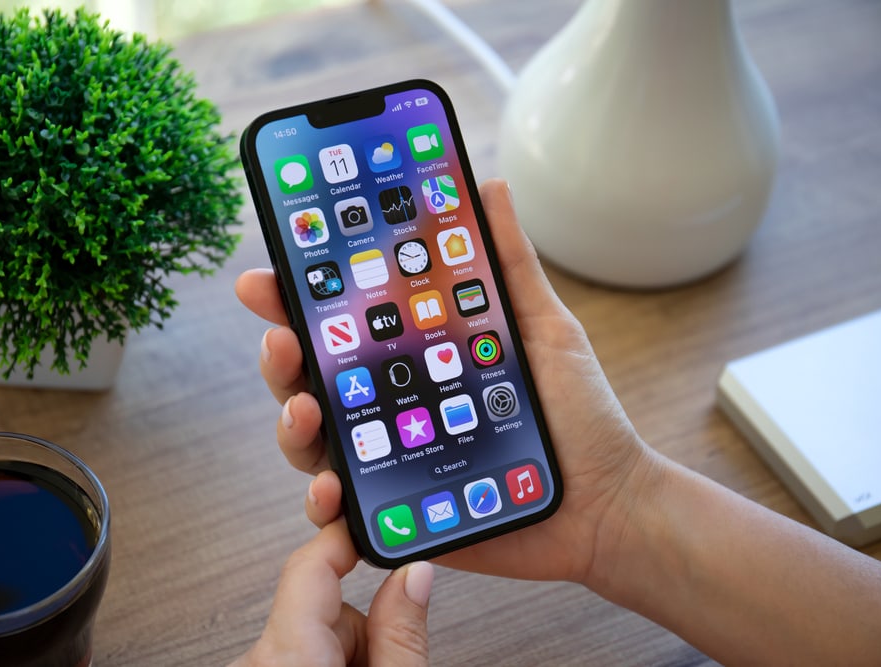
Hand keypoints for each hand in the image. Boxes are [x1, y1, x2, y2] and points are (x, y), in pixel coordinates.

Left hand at [230, 521, 431, 665]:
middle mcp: (258, 662)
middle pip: (324, 607)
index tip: (386, 522)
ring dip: (349, 655)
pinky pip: (301, 656)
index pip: (312, 562)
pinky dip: (328, 666)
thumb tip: (414, 576)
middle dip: (365, 629)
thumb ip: (402, 636)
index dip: (350, 535)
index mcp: (287, 657)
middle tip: (390, 661)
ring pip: (315, 635)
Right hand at [235, 179, 660, 582]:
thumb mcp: (545, 329)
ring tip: (303, 407)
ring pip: (313, 443)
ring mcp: (391, 459)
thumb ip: (510, 264)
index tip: (272, 272)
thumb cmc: (580, 416)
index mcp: (416, 358)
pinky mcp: (399, 513)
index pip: (345, 324)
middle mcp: (393, 406)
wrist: (608, 505)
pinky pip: (343, 511)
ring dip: (290, 423)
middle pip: (312, 378)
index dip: (301, 298)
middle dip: (281, 355)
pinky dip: (322, 502)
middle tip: (282, 337)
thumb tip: (491, 186)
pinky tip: (330, 487)